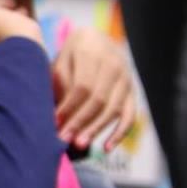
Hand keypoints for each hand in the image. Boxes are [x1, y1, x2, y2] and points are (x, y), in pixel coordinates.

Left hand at [52, 28, 139, 152]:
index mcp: (91, 51)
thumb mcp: (61, 62)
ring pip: (113, 109)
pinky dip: (120, 133)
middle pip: (99, 99)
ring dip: (96, 129)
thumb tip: (54, 119)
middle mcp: (113, 63)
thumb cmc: (71, 56)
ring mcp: (126, 77)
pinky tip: (106, 147)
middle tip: (64, 140)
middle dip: (81, 122)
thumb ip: (59, 86)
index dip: (69, 107)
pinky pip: (130, 116)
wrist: (95, 40)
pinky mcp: (132, 91)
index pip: (82, 86)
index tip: (54, 123)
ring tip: (79, 145)